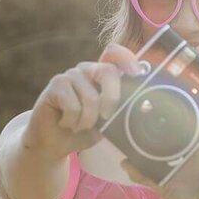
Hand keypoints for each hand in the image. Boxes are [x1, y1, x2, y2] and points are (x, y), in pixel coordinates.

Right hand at [21, 43, 141, 160]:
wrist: (54, 144)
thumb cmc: (83, 131)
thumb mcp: (107, 124)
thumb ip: (122, 112)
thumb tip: (144, 107)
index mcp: (102, 76)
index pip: (114, 54)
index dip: (126, 58)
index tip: (136, 72)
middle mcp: (87, 70)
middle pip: (108, 72)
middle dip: (112, 99)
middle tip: (105, 118)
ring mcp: (70, 75)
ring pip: (91, 97)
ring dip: (87, 121)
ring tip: (79, 126)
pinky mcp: (55, 85)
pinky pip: (72, 106)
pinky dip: (72, 122)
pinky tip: (65, 123)